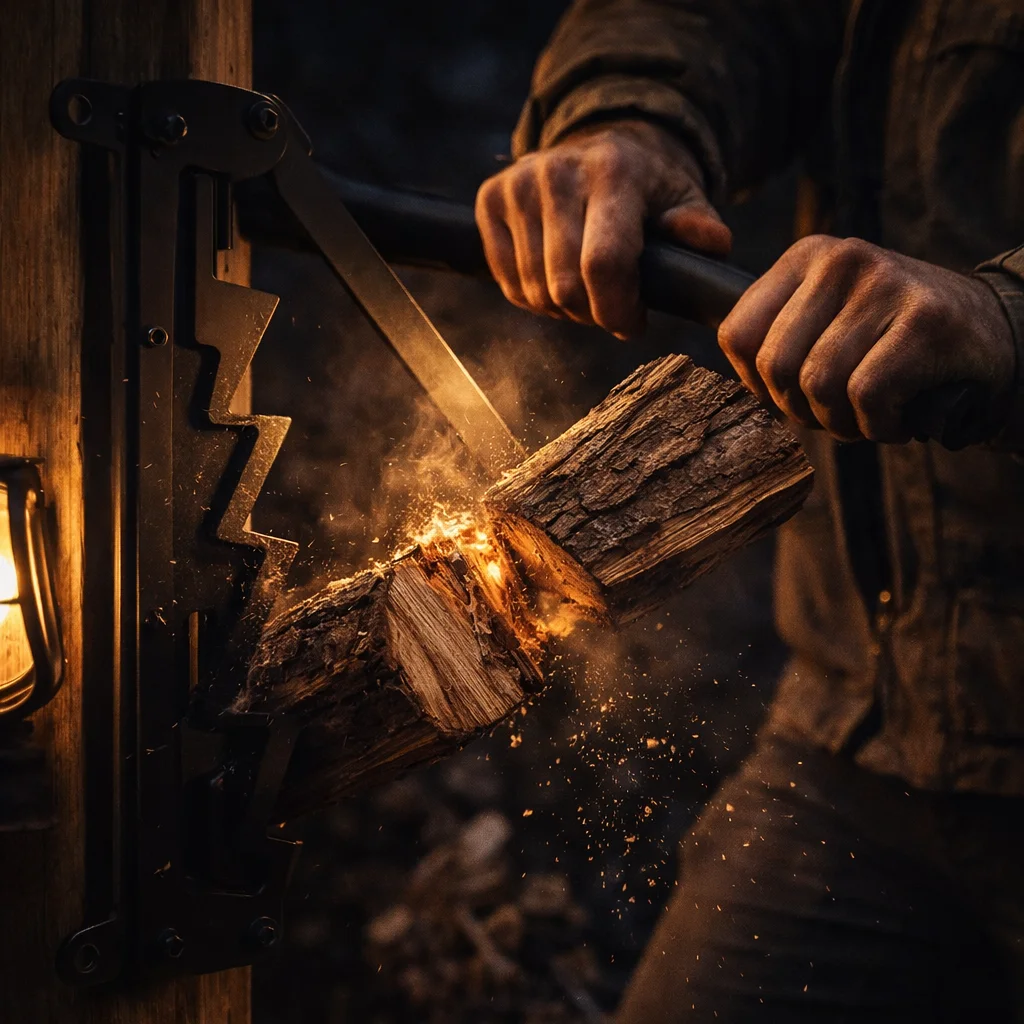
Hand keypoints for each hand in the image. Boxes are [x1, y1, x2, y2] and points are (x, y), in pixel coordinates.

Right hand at [476, 121, 731, 338]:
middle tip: (610, 309)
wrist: (594, 150)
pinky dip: (533, 298)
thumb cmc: (646, 191)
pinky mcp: (489, 199)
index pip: (604, 264)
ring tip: (586, 293)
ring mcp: (518, 184)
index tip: (632, 324)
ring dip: (563, 310)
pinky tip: (555, 281)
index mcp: (614, 170)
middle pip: (565, 285)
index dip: (617, 310)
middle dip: (592, 315)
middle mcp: (558, 170)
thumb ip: (702, 229)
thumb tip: (709, 242)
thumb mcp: (685, 203)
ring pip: (534, 291)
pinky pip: (507, 282)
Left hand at [718, 235, 1016, 442]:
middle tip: (835, 415)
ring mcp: (885, 283)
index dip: (755, 385)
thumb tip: (736, 380)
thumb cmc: (891, 341)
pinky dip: (877, 427)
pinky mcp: (926, 319)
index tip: (789, 395)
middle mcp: (841, 259)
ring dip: (841, 424)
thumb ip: (778, 339)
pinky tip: (896, 420)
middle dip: (801, 410)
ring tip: (869, 417)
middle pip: (777, 367)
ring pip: (819, 385)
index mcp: (805, 257)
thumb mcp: (828, 320)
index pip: (736, 335)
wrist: (994, 332)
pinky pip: (867, 396)